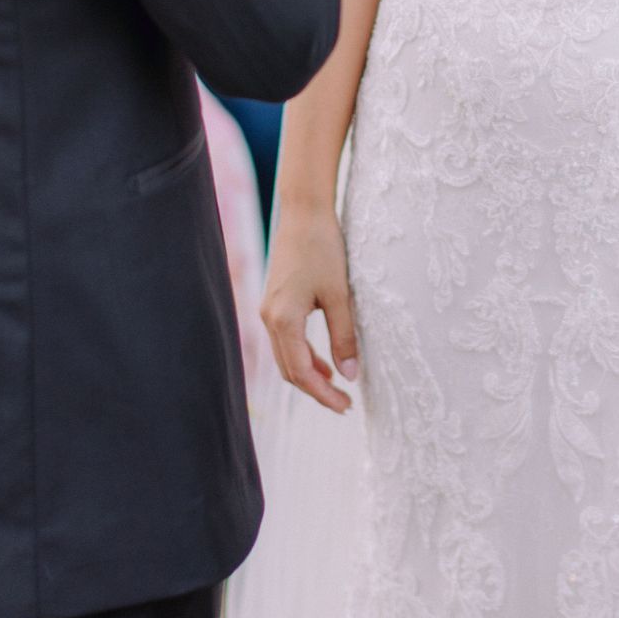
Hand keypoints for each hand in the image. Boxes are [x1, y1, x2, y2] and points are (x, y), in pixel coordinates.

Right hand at [262, 202, 360, 413]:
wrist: (303, 212)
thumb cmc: (323, 248)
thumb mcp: (340, 294)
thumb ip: (344, 336)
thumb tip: (350, 375)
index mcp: (283, 319)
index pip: (301, 372)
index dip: (323, 394)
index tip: (346, 406)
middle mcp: (269, 318)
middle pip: (289, 370)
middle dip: (316, 390)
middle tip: (344, 404)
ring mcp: (268, 310)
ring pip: (285, 356)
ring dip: (308, 375)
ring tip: (336, 387)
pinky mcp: (274, 302)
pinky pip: (284, 340)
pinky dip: (302, 356)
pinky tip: (322, 361)